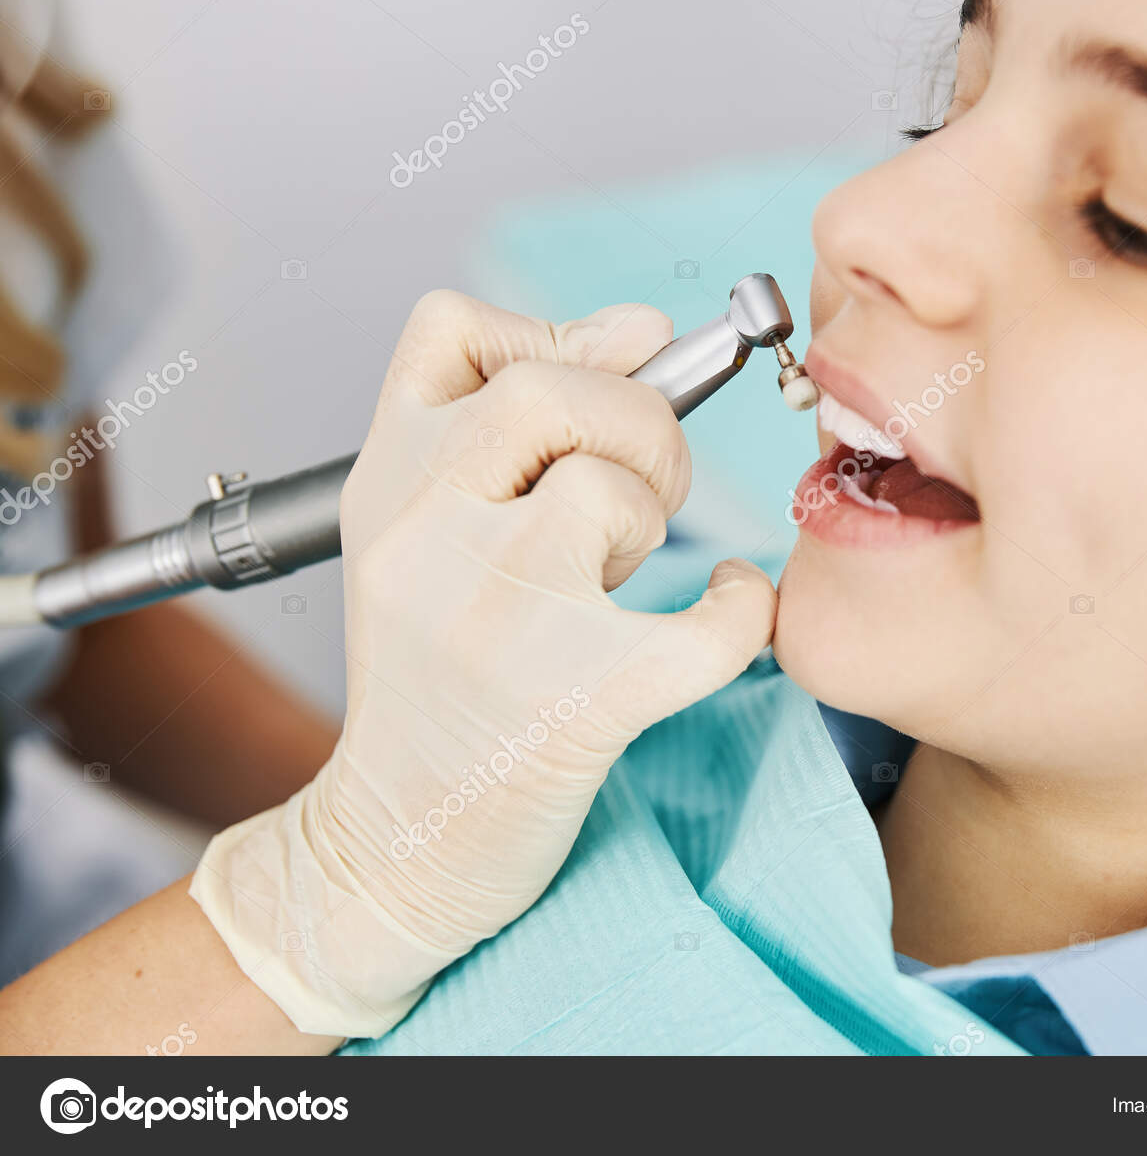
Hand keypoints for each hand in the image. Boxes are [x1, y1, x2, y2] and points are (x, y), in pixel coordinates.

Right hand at [190, 291, 776, 1037]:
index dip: (551, 334)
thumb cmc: (434, 675)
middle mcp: (423, 537)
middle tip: (649, 485)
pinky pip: (707, 623)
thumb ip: (510, 423)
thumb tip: (641, 324)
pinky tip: (727, 610)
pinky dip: (743, 611)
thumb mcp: (423, 534)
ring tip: (630, 569)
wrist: (394, 841)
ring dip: (656, 516)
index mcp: (384, 484)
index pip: (451, 330)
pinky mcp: (573, 705)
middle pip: (553, 393)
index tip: (606, 379)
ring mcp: (494, 621)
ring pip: (612, 490)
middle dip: (637, 422)